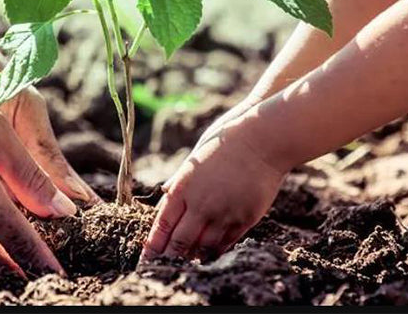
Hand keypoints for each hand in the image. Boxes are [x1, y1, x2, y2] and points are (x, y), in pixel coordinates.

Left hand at [140, 107, 289, 261]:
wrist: (261, 140)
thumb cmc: (224, 144)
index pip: (162, 225)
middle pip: (180, 242)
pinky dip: (215, 249)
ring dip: (193, 256)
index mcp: (183, 188)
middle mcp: (201, 204)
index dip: (153, 245)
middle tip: (163, 267)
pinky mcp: (245, 218)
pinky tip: (210, 253)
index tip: (147, 258)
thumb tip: (165, 198)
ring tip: (186, 263)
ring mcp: (224, 213)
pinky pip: (226, 242)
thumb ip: (179, 183)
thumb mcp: (193, 161)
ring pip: (203, 246)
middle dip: (170, 257)